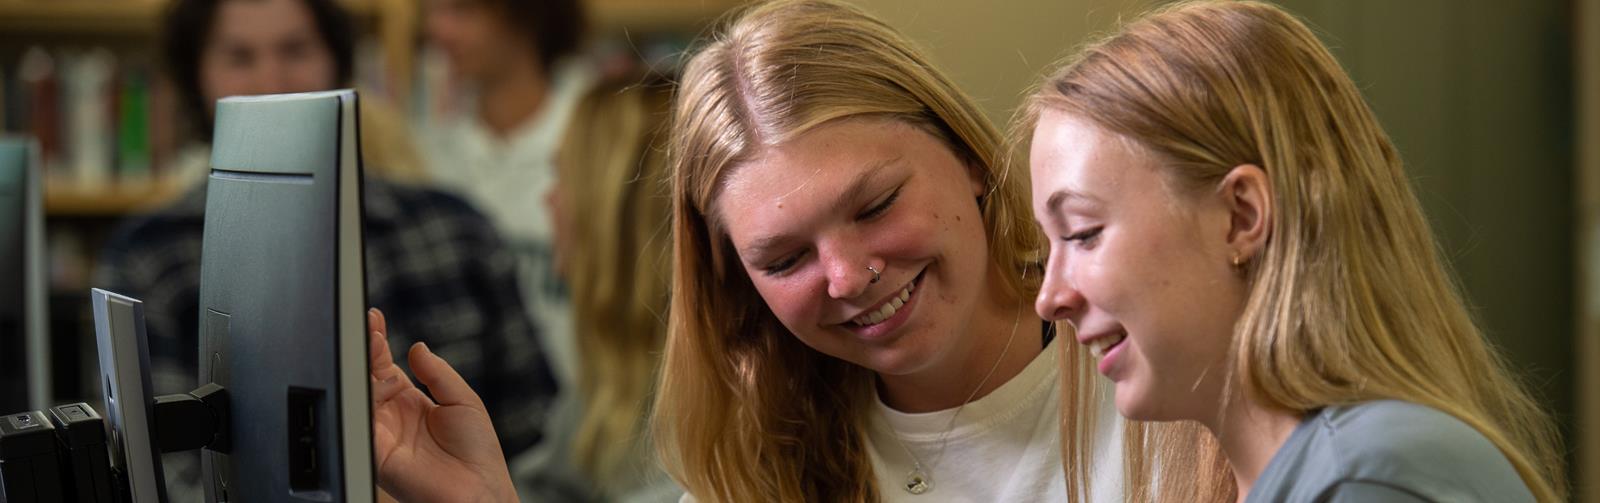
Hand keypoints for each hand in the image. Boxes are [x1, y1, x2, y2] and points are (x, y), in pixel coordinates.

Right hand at [369, 308, 517, 501]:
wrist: (480, 489)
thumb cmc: (477, 453)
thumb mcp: (463, 400)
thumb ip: (438, 373)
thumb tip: (417, 346)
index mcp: (409, 402)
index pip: (383, 366)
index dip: (376, 342)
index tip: (374, 318)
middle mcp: (391, 416)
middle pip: (366, 375)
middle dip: (364, 348)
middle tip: (368, 326)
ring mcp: (381, 433)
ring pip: (358, 394)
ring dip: (361, 369)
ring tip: (369, 344)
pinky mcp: (377, 452)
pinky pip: (360, 425)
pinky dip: (361, 402)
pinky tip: (373, 383)